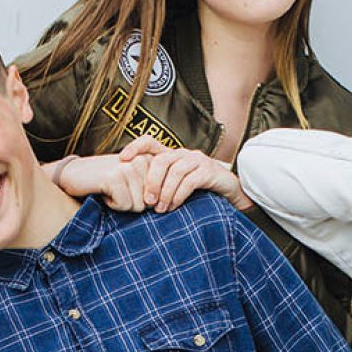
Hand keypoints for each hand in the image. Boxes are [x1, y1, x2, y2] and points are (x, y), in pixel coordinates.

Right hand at [52, 153, 151, 211]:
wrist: (74, 173)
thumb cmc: (106, 181)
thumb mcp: (133, 183)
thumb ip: (152, 190)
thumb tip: (161, 207)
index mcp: (151, 160)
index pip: (160, 197)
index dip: (141, 201)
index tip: (127, 188)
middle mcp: (143, 160)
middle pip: (149, 203)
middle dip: (132, 203)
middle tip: (116, 189)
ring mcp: (128, 167)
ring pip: (138, 205)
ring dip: (122, 203)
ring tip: (110, 188)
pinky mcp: (115, 177)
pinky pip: (124, 205)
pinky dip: (112, 204)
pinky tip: (103, 191)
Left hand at [117, 135, 252, 212]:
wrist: (229, 193)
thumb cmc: (197, 191)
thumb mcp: (175, 186)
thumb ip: (158, 186)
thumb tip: (133, 197)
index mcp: (171, 155)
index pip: (150, 142)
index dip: (135, 147)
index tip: (122, 159)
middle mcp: (183, 154)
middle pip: (161, 160)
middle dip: (151, 182)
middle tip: (147, 202)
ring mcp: (197, 160)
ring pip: (175, 172)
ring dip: (165, 192)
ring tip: (160, 209)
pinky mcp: (209, 170)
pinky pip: (190, 181)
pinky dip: (178, 195)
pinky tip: (173, 206)